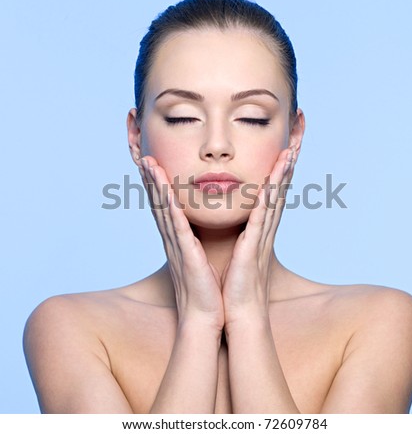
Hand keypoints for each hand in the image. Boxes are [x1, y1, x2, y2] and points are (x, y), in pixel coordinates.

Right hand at [139, 156, 223, 331]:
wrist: (205, 316)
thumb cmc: (205, 288)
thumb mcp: (198, 258)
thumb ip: (194, 241)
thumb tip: (195, 229)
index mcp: (179, 240)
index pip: (165, 207)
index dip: (158, 185)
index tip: (153, 164)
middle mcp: (173, 240)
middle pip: (159, 204)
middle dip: (151, 179)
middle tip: (143, 156)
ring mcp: (178, 247)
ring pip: (164, 210)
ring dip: (156, 186)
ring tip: (149, 164)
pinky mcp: (186, 255)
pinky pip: (177, 227)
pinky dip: (170, 208)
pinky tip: (166, 192)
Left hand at [221, 146, 296, 327]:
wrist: (239, 312)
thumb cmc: (235, 284)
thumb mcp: (239, 252)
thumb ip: (241, 235)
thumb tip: (239, 223)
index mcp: (258, 230)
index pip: (270, 195)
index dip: (278, 172)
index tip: (284, 150)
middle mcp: (264, 230)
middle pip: (278, 192)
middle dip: (287, 166)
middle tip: (296, 142)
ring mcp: (261, 237)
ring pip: (274, 200)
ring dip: (282, 175)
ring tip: (290, 151)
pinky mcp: (254, 247)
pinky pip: (262, 217)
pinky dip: (267, 198)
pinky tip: (272, 181)